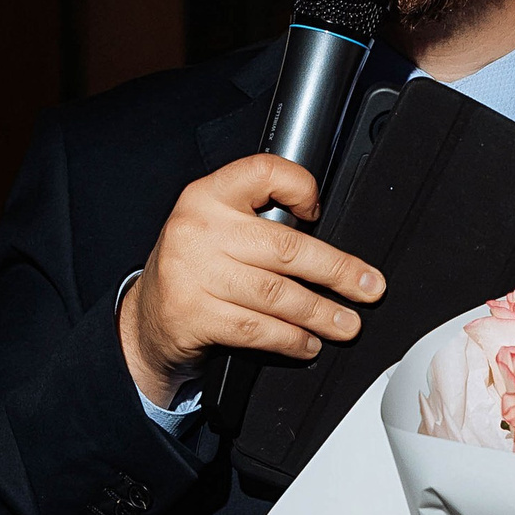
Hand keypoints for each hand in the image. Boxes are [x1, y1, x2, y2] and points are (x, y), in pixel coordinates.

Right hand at [119, 155, 385, 407]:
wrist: (146, 318)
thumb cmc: (195, 267)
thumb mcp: (216, 226)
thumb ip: (259, 220)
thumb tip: (327, 238)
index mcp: (208, 195)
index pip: (262, 171)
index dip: (299, 187)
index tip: (319, 211)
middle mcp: (199, 229)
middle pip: (286, 248)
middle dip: (337, 272)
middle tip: (368, 288)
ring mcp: (193, 273)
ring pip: (277, 294)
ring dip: (321, 313)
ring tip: (346, 324)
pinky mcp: (193, 315)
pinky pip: (257, 329)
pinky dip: (291, 339)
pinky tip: (307, 343)